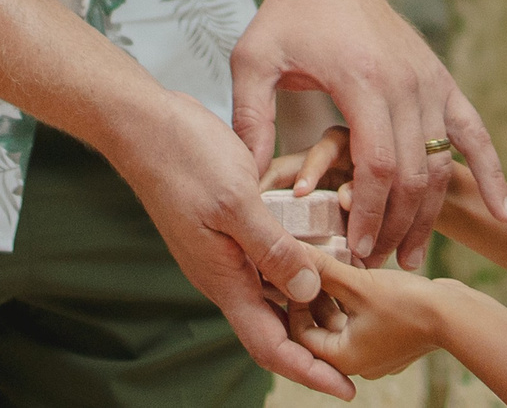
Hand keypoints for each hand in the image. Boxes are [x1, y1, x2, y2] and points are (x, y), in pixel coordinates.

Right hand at [104, 91, 353, 399]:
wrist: (143, 125)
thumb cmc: (184, 159)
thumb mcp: (236, 202)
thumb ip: (272, 249)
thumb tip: (309, 292)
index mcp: (225, 279)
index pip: (270, 346)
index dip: (310, 372)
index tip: (347, 390)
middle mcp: (226, 274)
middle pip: (276, 328)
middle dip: (317, 345)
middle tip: (363, 350)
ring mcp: (226, 252)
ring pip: (274, 294)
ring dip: (311, 305)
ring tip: (354, 305)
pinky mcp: (229, 227)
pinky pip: (268, 260)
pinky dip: (298, 265)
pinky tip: (324, 252)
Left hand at [232, 0, 506, 267]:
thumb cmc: (290, 16)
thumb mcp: (254, 60)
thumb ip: (250, 118)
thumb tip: (247, 181)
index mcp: (362, 78)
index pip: (377, 162)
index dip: (368, 212)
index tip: (353, 249)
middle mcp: (406, 82)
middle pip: (412, 172)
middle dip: (392, 226)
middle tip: (370, 263)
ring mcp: (431, 82)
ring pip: (441, 163)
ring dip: (428, 216)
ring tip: (408, 258)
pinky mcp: (443, 82)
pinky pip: (474, 135)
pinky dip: (491, 174)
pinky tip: (504, 215)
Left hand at [296, 252, 452, 381]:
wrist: (457, 316)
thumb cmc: (407, 305)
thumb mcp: (358, 284)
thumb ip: (324, 269)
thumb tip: (294, 251)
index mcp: (343, 359)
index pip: (301, 333)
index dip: (294, 302)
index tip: (296, 274)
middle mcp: (357, 361)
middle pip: (322, 326)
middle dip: (316, 295)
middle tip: (310, 265)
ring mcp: (376, 352)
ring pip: (343, 320)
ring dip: (335, 293)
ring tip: (332, 262)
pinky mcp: (391, 338)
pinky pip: (363, 318)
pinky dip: (355, 298)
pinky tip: (356, 269)